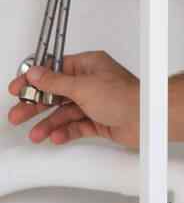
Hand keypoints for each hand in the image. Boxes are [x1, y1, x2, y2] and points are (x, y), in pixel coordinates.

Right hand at [7, 51, 138, 148]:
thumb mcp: (83, 86)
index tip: (18, 88)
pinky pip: (76, 125)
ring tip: (36, 133)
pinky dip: (65, 131)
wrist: (146, 118)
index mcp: (89, 66)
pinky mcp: (99, 120)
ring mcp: (95, 102)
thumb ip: (55, 82)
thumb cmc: (125, 96)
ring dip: (48, 122)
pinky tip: (56, 136)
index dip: (35, 79)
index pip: (55, 70)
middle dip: (36, 105)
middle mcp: (92, 82)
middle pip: (56, 93)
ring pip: (64, 112)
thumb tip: (36, 73)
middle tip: (19, 114)